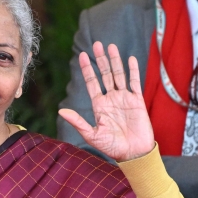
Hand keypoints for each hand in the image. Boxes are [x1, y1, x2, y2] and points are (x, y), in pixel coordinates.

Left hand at [58, 42, 155, 162]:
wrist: (133, 153)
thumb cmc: (112, 147)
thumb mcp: (92, 134)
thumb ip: (78, 122)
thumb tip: (61, 111)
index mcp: (99, 106)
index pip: (92, 83)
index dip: (87, 70)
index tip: (82, 55)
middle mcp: (111, 99)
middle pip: (105, 75)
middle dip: (101, 60)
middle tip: (97, 44)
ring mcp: (124, 98)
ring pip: (119, 75)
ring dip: (115, 61)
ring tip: (111, 46)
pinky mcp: (137, 101)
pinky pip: (135, 82)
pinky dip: (133, 71)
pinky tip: (130, 59)